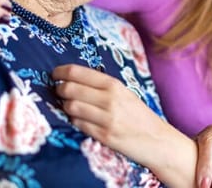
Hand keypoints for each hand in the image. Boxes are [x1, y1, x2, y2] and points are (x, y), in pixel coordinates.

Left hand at [52, 64, 169, 161]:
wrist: (157, 140)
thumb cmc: (139, 115)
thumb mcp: (124, 94)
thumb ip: (102, 87)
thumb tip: (73, 80)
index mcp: (114, 85)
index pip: (77, 72)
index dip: (60, 72)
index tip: (54, 75)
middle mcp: (109, 99)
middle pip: (69, 89)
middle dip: (59, 90)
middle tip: (59, 92)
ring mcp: (106, 118)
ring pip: (70, 107)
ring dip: (65, 107)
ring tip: (70, 107)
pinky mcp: (104, 136)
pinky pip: (78, 125)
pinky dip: (75, 122)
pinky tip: (80, 121)